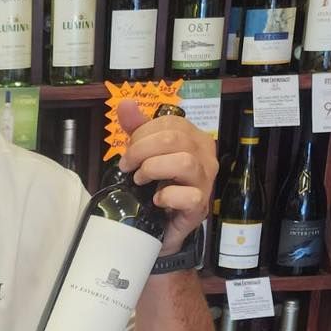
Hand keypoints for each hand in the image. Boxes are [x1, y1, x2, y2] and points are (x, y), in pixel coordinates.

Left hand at [117, 99, 217, 255]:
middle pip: (174, 139)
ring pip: (183, 162)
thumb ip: (138, 129)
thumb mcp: (146, 155)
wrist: (162, 227)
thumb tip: (125, 104)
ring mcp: (205, 181)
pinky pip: (188, 195)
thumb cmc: (157, 187)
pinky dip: (167, 196)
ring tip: (140, 180)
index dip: (142, 135)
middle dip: (141, 150)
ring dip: (153, 169)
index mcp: (194, 139)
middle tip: (128, 167)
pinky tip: (156, 200)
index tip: (129, 153)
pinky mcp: (200, 205)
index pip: (169, 123)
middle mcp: (205, 156)